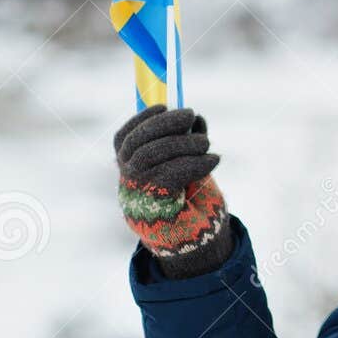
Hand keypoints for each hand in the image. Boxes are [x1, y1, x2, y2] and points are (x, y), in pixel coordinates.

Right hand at [114, 104, 233, 278]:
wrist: (193, 233)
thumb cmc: (187, 193)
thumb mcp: (184, 162)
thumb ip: (185, 140)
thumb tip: (195, 120)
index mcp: (129, 167)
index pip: (124, 138)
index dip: (141, 119)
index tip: (164, 104)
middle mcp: (128, 179)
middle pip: (137, 144)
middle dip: (165, 124)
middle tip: (192, 114)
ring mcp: (139, 193)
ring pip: (151, 155)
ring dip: (183, 143)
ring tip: (207, 143)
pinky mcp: (156, 205)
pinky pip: (171, 174)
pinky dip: (196, 162)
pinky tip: (214, 159)